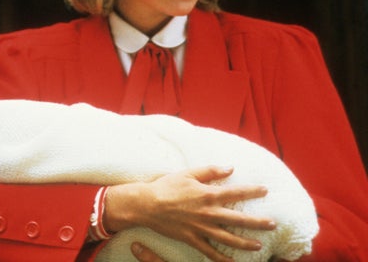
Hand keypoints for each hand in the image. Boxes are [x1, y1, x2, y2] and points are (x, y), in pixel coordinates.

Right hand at [103, 165, 275, 261]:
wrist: (146, 205)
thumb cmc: (166, 186)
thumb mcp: (188, 173)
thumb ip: (210, 171)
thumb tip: (230, 167)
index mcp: (207, 194)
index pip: (235, 193)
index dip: (252, 191)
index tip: (265, 190)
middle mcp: (208, 213)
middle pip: (238, 219)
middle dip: (258, 222)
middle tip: (273, 224)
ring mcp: (201, 228)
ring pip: (228, 238)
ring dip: (246, 242)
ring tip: (259, 245)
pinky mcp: (192, 238)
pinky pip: (210, 251)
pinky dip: (222, 258)